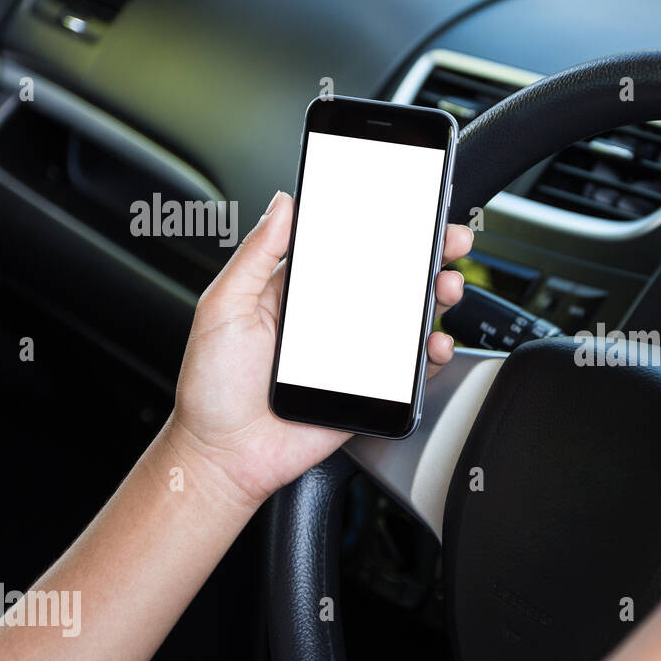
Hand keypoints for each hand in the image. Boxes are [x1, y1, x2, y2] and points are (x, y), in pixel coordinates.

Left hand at [165, 191, 473, 507]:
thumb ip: (256, 255)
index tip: (409, 208)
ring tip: (446, 287)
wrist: (223, 456)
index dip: (383, 228)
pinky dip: (431, 354)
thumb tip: (283, 204)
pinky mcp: (369, 389)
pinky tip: (433, 342)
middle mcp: (331, 319)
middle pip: (391, 279)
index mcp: (299, 292)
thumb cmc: (211, 387)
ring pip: (408, 319)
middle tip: (449, 240)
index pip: (349, 249)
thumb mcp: (222, 307)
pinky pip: (411, 370)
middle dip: (428, 255)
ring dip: (436, 297)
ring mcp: (354, 354)